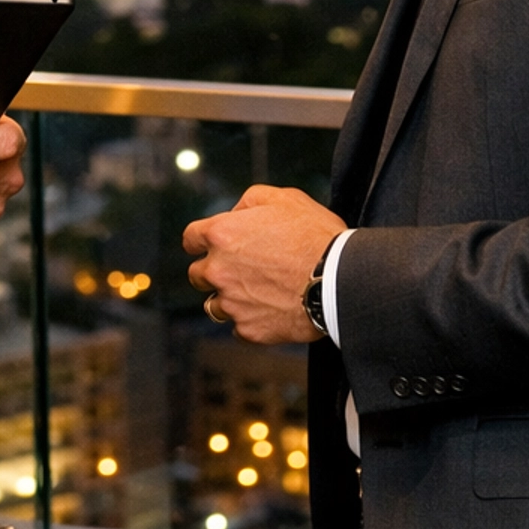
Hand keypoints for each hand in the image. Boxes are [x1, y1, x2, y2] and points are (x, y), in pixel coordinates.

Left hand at [183, 186, 346, 344]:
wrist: (339, 279)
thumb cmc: (315, 236)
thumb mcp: (283, 198)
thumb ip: (249, 202)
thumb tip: (236, 213)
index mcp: (222, 235)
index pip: (190, 238)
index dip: (200, 241)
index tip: (206, 246)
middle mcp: (219, 270)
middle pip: (197, 274)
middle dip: (213, 271)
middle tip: (238, 269)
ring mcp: (232, 303)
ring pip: (213, 305)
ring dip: (228, 299)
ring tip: (254, 294)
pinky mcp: (249, 329)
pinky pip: (238, 328)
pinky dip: (249, 321)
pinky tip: (268, 311)